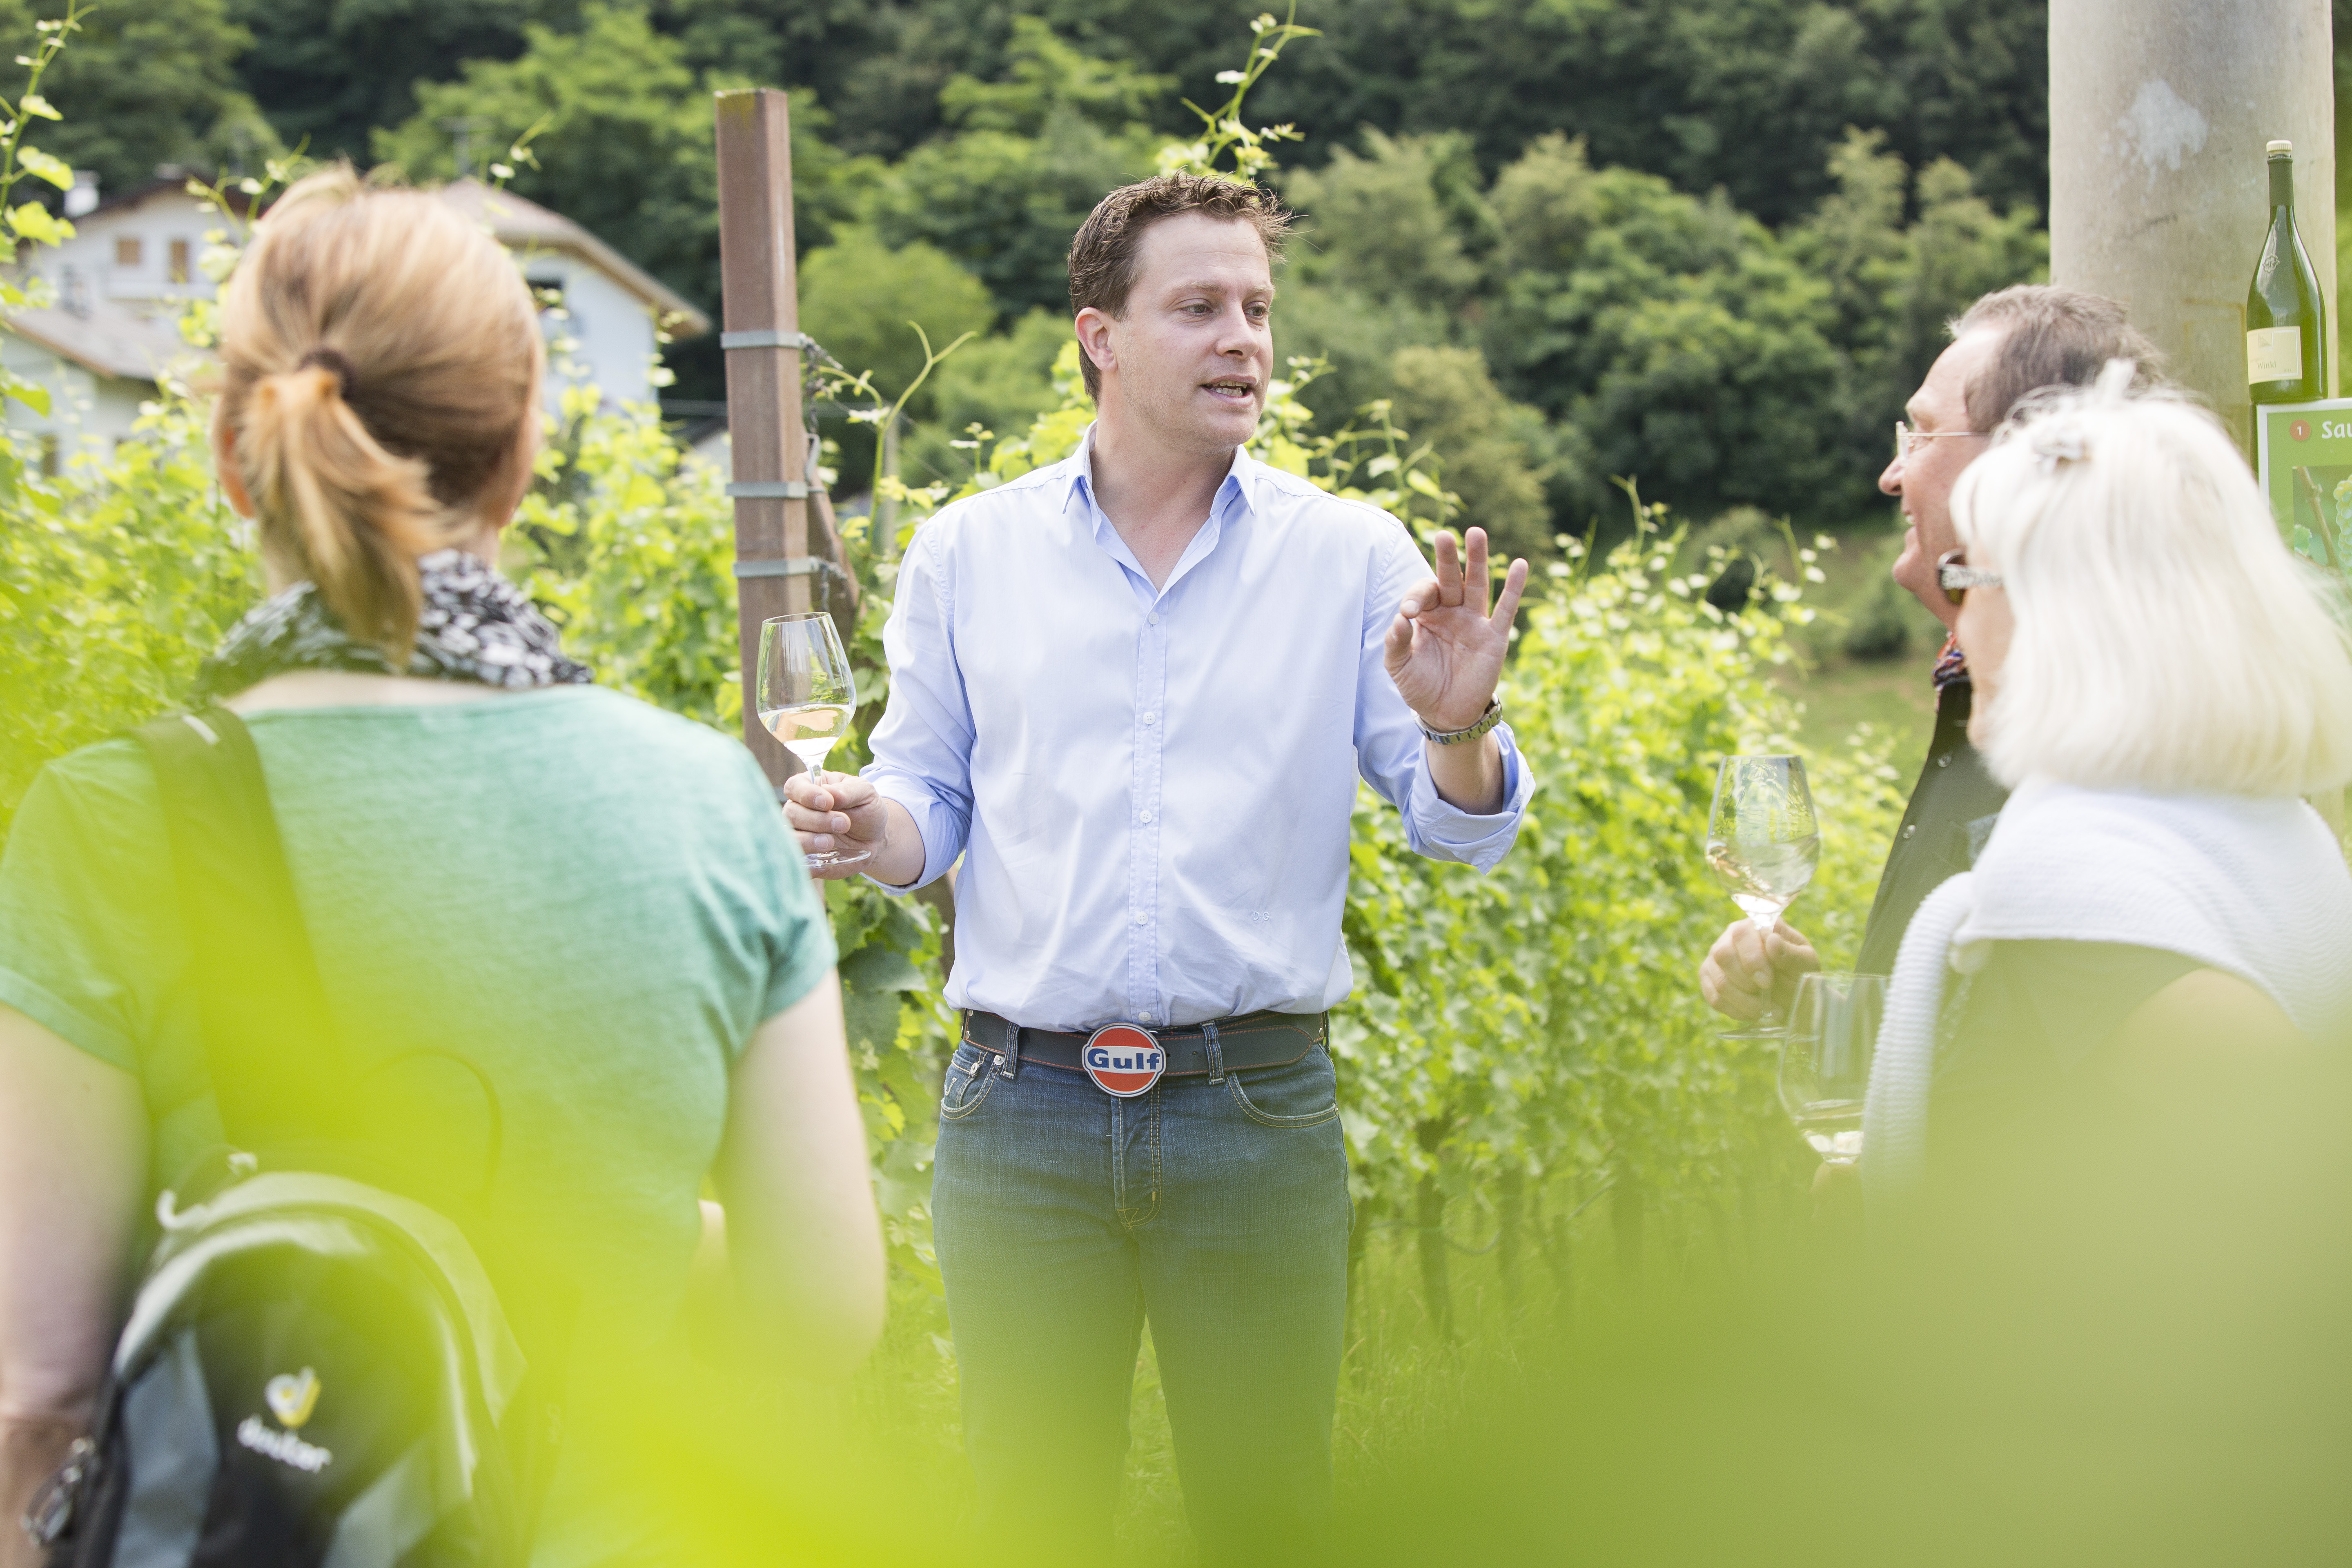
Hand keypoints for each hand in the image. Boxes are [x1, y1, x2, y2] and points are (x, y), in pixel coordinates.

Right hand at [782, 769, 890, 879]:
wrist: (874, 838)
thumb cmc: (865, 808)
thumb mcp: (865, 792)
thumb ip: (847, 791)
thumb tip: (829, 793)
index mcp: (809, 788)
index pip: (794, 787)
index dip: (806, 794)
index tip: (828, 802)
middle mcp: (798, 811)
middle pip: (790, 813)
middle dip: (816, 820)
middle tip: (843, 824)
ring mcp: (799, 836)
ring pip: (789, 839)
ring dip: (808, 841)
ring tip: (830, 843)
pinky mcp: (805, 859)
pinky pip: (798, 865)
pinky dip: (809, 866)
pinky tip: (825, 864)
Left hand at [1385, 527, 1529, 730]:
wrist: (1445, 713)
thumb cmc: (1419, 685)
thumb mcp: (1399, 666)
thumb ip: (1396, 641)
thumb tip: (1401, 618)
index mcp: (1426, 614)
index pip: (1423, 593)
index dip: (1416, 597)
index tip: (1410, 614)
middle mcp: (1451, 612)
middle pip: (1450, 578)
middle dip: (1448, 558)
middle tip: (1444, 535)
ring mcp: (1474, 622)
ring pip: (1477, 585)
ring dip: (1477, 560)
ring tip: (1476, 533)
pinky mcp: (1494, 637)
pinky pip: (1505, 609)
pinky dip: (1514, 588)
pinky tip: (1520, 565)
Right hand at [1698, 917, 1819, 1020]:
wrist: (1792, 996)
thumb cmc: (1799, 973)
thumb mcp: (1806, 963)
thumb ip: (1791, 953)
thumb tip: (1771, 940)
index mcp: (1755, 925)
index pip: (1741, 934)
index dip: (1751, 959)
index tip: (1767, 982)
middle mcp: (1730, 937)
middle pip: (1722, 955)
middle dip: (1745, 981)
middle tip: (1767, 996)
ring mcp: (1716, 958)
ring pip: (1719, 980)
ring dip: (1744, 1001)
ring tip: (1766, 1010)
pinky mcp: (1709, 979)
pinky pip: (1714, 997)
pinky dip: (1735, 1010)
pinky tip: (1753, 1013)